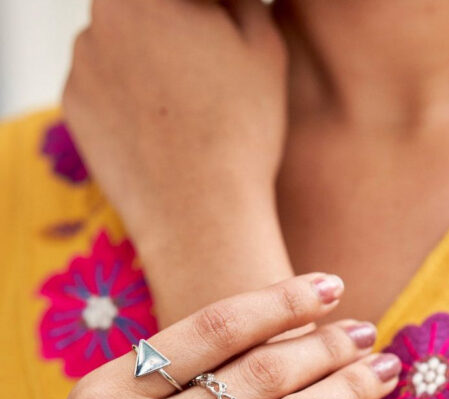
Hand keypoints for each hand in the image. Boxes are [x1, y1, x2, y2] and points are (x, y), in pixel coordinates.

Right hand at [1, 275, 399, 398]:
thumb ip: (164, 378)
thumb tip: (272, 331)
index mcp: (109, 396)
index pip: (215, 329)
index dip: (283, 301)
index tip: (332, 287)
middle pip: (262, 375)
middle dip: (329, 346)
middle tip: (368, 335)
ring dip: (346, 391)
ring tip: (379, 373)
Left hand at [62, 0, 291, 320]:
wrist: (199, 214)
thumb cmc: (242, 131)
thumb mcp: (263, 44)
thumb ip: (238, 1)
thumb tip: (223, 2)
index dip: (208, 18)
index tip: (224, 46)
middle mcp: (105, 11)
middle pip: (145, 8)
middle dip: (175, 30)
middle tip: (209, 76)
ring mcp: (82, 60)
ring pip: (121, 45)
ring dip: (149, 62)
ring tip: (188, 112)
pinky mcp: (72, 104)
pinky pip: (103, 86)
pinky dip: (128, 100)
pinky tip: (161, 133)